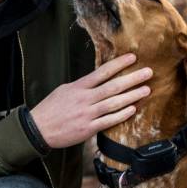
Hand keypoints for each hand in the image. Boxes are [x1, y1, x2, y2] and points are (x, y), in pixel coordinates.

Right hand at [30, 54, 151, 148]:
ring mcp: (87, 114)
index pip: (101, 72)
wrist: (38, 129)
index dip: (118, 64)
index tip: (132, 58)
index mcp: (77, 87)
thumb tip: (98, 80)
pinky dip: (121, 115)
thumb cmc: (50, 109)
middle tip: (148, 72)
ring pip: (113, 103)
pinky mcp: (88, 129)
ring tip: (146, 90)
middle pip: (112, 87)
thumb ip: (82, 86)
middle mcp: (84, 99)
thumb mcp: (63, 90)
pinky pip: (108, 121)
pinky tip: (132, 109)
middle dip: (132, 78)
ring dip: (132, 96)